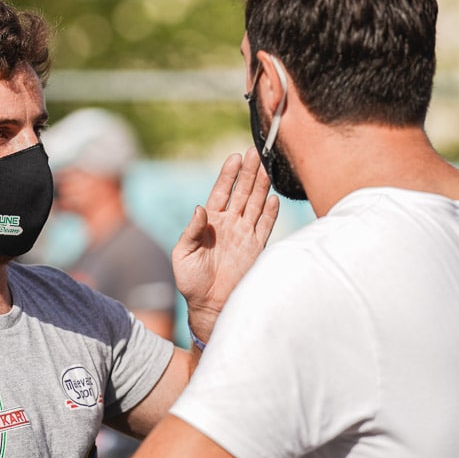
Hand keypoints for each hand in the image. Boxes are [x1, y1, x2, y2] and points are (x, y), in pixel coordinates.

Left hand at [172, 146, 279, 341]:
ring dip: (261, 186)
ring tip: (267, 166)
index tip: (235, 157)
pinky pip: (265, 226)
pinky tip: (274, 198)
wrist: (208, 305)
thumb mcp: (183, 253)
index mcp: (210, 222)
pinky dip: (270, 213)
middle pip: (241, 192)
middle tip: (255, 151)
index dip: (229, 174)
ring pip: (255, 204)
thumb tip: (200, 208)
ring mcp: (244, 235)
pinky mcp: (255, 248)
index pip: (222, 191)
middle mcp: (229, 224)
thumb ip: (192, 230)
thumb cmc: (190, 280)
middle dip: (248, 172)